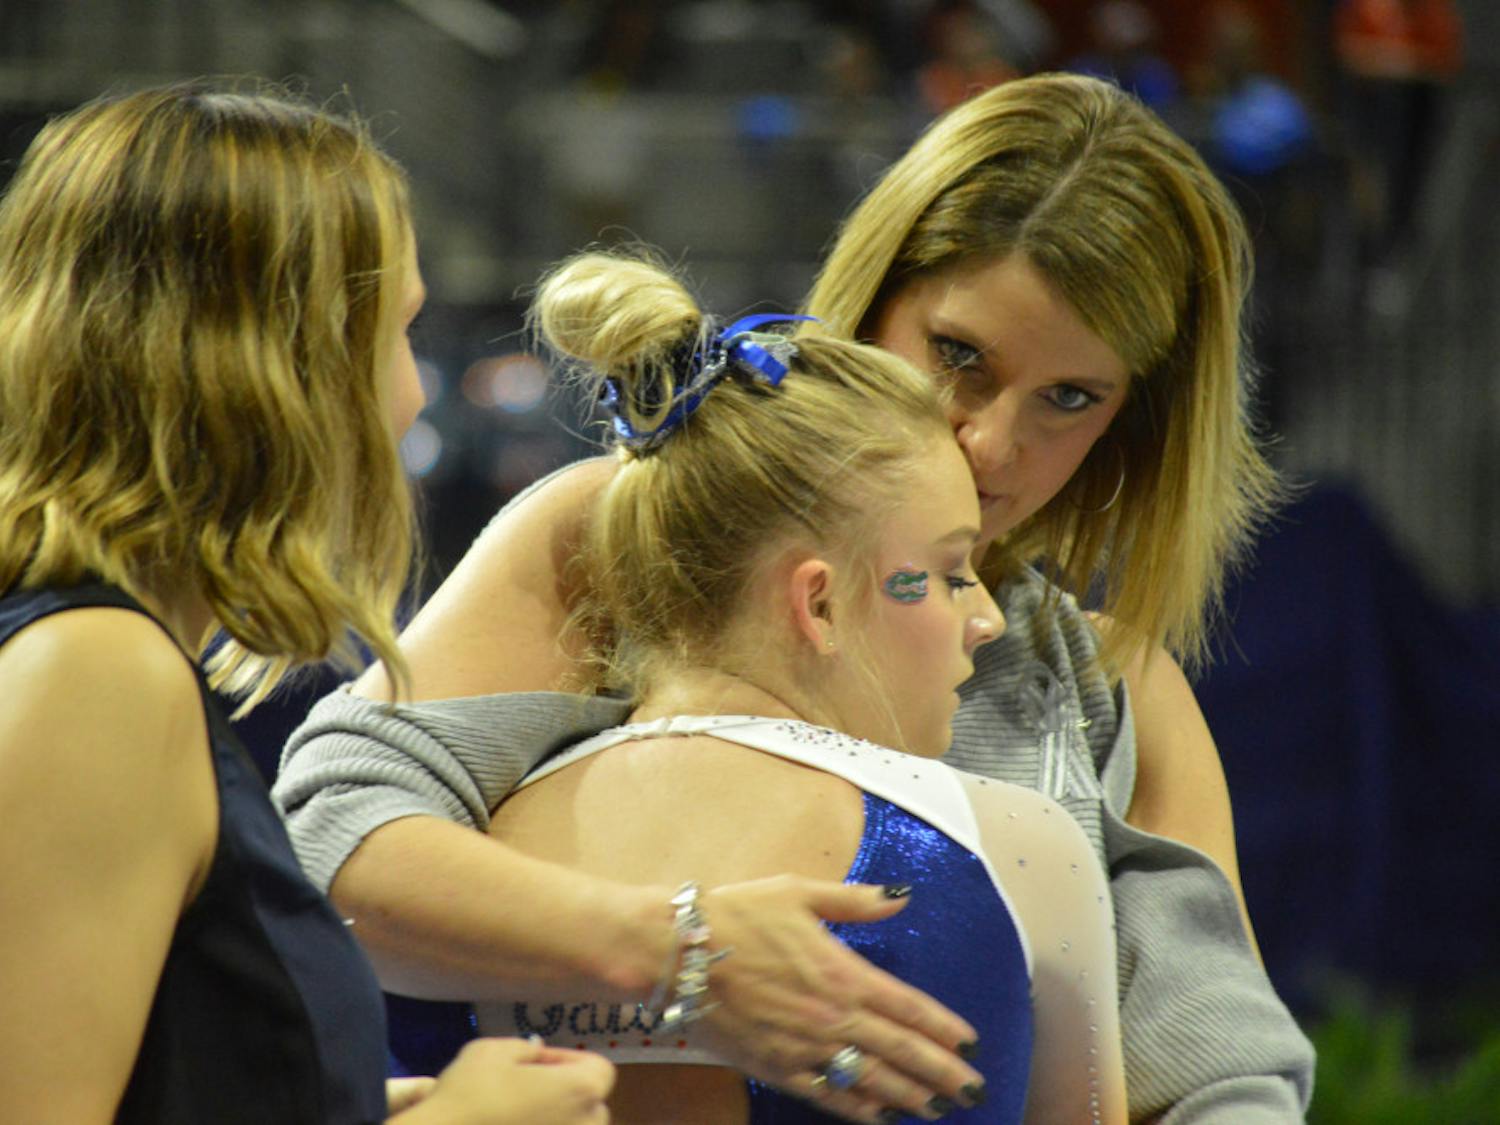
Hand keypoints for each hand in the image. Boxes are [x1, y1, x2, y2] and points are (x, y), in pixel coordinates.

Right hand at [390, 1037, 614, 1123]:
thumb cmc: (470, 1095)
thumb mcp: (494, 1050)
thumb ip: (527, 1050)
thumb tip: (539, 1058)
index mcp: (582, 1090)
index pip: (598, 1069)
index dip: (567, 1061)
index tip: (536, 1064)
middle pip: (591, 1106)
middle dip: (566, 1095)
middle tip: (526, 1091)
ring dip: (555, 1122)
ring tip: (517, 1118)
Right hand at [698, 876, 984, 1122]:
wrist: (678, 952)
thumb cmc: (737, 914)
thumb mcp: (800, 892)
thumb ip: (855, 900)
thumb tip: (901, 896)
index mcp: (843, 972)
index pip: (908, 1008)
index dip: (943, 1029)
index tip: (970, 1044)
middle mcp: (831, 1015)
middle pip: (900, 1052)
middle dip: (942, 1073)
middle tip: (973, 1090)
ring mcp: (804, 1046)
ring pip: (869, 1080)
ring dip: (908, 1096)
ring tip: (937, 1108)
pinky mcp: (775, 1065)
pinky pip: (826, 1095)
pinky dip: (857, 1109)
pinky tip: (878, 1116)